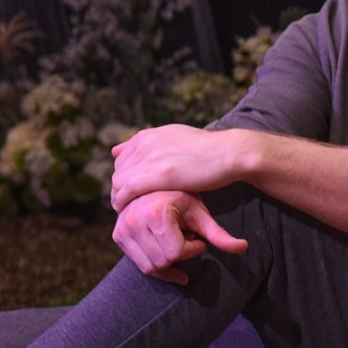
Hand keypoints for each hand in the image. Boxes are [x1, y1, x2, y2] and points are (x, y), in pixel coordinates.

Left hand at [110, 125, 247, 210]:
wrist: (229, 153)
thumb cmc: (207, 150)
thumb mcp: (175, 138)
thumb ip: (149, 144)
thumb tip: (118, 149)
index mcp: (147, 135)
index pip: (121, 159)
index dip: (124, 177)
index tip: (131, 192)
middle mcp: (145, 143)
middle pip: (118, 171)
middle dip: (120, 189)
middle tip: (127, 205)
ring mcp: (151, 158)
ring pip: (119, 182)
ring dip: (119, 198)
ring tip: (128, 211)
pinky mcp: (158, 174)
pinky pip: (127, 191)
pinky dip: (123, 202)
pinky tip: (128, 211)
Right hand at [112, 190, 248, 282]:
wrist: (158, 185)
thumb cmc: (184, 198)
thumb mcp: (201, 214)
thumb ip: (220, 233)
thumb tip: (244, 247)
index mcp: (156, 212)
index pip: (177, 252)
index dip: (192, 248)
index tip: (197, 237)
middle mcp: (134, 220)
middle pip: (164, 261)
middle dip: (180, 254)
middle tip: (185, 237)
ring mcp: (122, 228)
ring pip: (150, 266)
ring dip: (167, 259)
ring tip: (174, 239)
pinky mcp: (117, 235)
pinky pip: (139, 264)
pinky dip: (155, 264)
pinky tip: (166, 252)